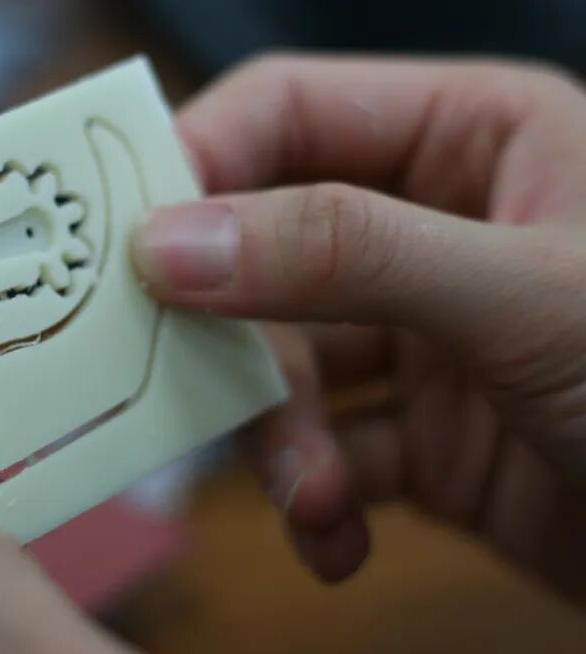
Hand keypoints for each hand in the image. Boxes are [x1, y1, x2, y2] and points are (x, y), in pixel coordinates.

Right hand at [132, 55, 585, 601]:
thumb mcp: (526, 296)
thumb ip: (343, 252)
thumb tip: (169, 243)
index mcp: (470, 136)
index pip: (285, 113)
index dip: (196, 166)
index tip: (127, 249)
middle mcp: (432, 225)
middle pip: (262, 252)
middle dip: (241, 341)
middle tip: (203, 398)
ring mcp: (421, 334)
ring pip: (281, 361)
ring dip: (276, 439)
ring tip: (309, 501)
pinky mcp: (419, 432)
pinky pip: (322, 450)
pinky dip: (314, 499)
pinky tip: (338, 540)